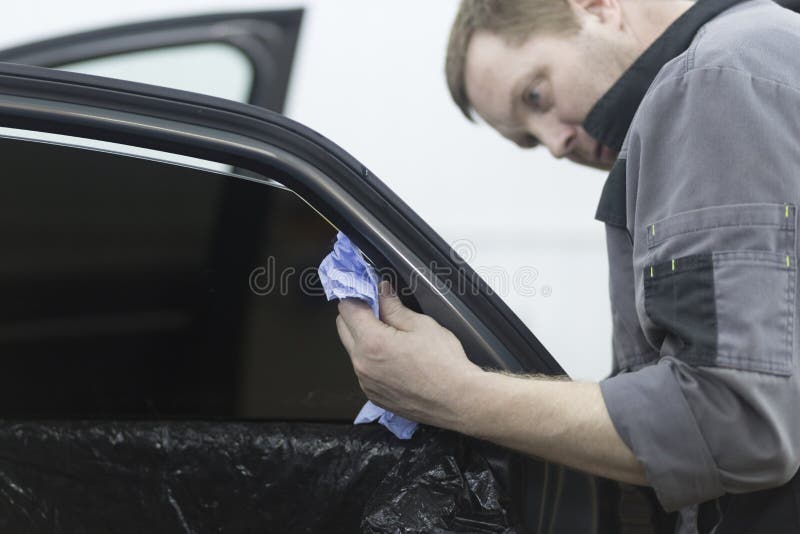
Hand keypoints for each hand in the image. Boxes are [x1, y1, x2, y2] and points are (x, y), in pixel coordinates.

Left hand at [336, 281, 482, 428]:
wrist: (458, 401)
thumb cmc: (445, 365)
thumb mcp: (421, 325)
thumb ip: (394, 307)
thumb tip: (382, 292)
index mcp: (372, 342)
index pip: (347, 309)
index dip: (358, 295)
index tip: (369, 292)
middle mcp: (362, 364)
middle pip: (343, 328)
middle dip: (356, 314)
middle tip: (381, 310)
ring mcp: (366, 382)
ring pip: (352, 349)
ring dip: (363, 338)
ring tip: (393, 337)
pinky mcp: (373, 394)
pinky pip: (363, 369)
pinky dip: (371, 359)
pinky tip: (395, 358)